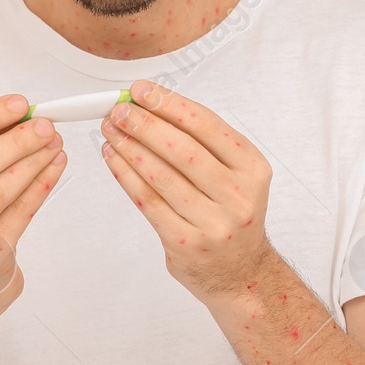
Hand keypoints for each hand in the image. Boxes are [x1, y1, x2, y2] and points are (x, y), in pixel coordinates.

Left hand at [98, 80, 273, 299]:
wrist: (241, 274)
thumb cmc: (231, 215)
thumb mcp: (236, 176)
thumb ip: (203, 144)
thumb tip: (153, 107)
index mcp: (253, 169)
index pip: (208, 126)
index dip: (170, 104)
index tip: (142, 90)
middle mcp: (238, 196)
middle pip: (183, 149)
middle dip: (145, 124)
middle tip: (120, 109)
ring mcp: (213, 222)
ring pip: (162, 175)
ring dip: (130, 147)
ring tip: (111, 130)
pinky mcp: (186, 243)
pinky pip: (148, 201)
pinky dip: (126, 175)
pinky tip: (114, 158)